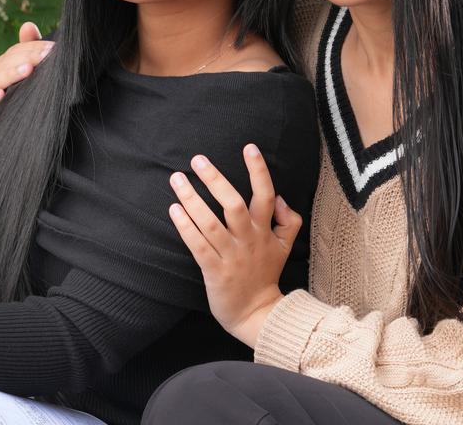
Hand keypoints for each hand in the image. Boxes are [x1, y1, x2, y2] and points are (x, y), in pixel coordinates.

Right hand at [0, 22, 52, 120]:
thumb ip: (32, 48)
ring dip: (10, 75)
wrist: (28, 129)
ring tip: (27, 71)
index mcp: (4, 65)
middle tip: (46, 57)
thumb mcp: (37, 72)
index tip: (52, 49)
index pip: (15, 51)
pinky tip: (0, 95)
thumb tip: (28, 25)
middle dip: (26, 58)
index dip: (32, 48)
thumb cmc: (32, 97)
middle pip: (4, 63)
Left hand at [167, 144, 302, 347]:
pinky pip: (199, 245)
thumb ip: (288, 219)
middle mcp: (248, 239)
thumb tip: (279, 197)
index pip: (265, 195)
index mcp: (264, 230)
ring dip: (192, 199)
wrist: (257, 314)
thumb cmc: (266, 274)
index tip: (249, 147)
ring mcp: (231, 256)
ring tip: (177, 179)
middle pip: (234, 204)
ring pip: (211, 223)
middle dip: (215, 179)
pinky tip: (174, 210)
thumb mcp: (285, 246)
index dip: (258, 171)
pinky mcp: (214, 271)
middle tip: (197, 160)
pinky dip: (186, 227)